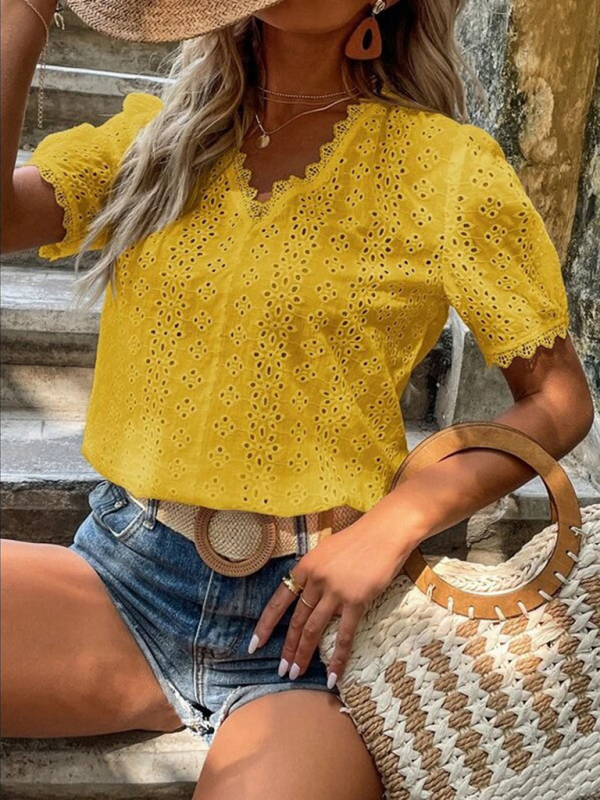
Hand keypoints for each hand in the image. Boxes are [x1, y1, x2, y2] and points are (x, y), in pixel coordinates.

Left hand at [247, 521, 416, 686]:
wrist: (384, 532)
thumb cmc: (358, 539)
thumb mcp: (326, 551)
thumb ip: (315, 573)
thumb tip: (309, 595)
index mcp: (305, 567)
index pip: (279, 601)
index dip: (266, 625)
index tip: (255, 645)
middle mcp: (315, 580)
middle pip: (297, 620)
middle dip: (287, 648)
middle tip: (281, 671)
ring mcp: (335, 592)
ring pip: (314, 630)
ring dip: (303, 655)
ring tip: (295, 674)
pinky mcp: (356, 601)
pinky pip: (345, 635)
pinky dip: (338, 658)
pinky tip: (333, 676)